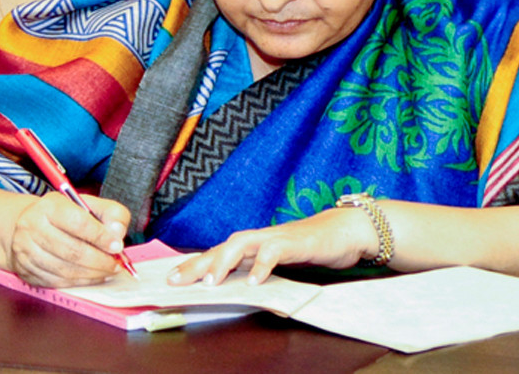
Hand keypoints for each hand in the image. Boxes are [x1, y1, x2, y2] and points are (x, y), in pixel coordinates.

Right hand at [7, 191, 130, 287]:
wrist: (31, 226)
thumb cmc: (65, 215)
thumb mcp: (90, 205)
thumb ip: (111, 214)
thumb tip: (118, 232)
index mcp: (50, 206)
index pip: (78, 223)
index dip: (101, 237)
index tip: (117, 246)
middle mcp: (32, 227)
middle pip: (72, 250)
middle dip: (99, 260)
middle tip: (116, 264)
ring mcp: (25, 250)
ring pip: (64, 269)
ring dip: (92, 273)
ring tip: (107, 271)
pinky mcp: (26, 269)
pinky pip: (57, 281)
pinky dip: (80, 282)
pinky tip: (93, 276)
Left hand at [166, 207, 376, 286]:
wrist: (346, 229)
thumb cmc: (312, 246)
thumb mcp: (281, 262)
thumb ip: (259, 271)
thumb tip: (239, 289)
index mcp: (255, 244)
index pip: (218, 253)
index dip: (194, 265)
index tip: (171, 278)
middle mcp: (261, 237)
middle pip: (222, 246)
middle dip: (198, 264)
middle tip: (176, 281)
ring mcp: (277, 237)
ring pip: (242, 243)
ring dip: (224, 261)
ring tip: (211, 282)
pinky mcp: (296, 241)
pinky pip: (275, 251)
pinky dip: (263, 265)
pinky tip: (254, 281)